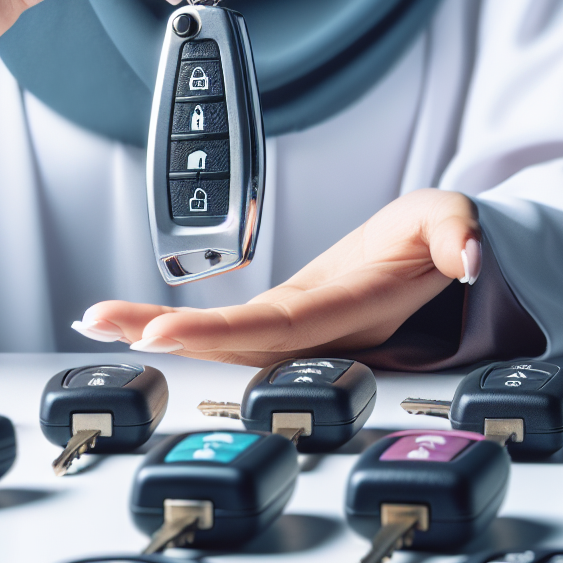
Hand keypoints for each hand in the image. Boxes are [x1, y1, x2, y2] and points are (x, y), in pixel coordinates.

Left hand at [73, 190, 482, 366]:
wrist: (425, 264)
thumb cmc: (428, 246)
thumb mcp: (451, 219)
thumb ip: (457, 231)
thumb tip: (465, 256)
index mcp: (345, 309)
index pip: (274, 328)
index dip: (218, 335)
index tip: (161, 333)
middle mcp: (310, 328)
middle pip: (227, 342)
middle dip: (160, 335)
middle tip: (98, 322)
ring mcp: (292, 328)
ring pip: (218, 341)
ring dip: (155, 330)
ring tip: (97, 320)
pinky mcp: (280, 319)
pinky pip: (223, 329)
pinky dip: (177, 325)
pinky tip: (138, 321)